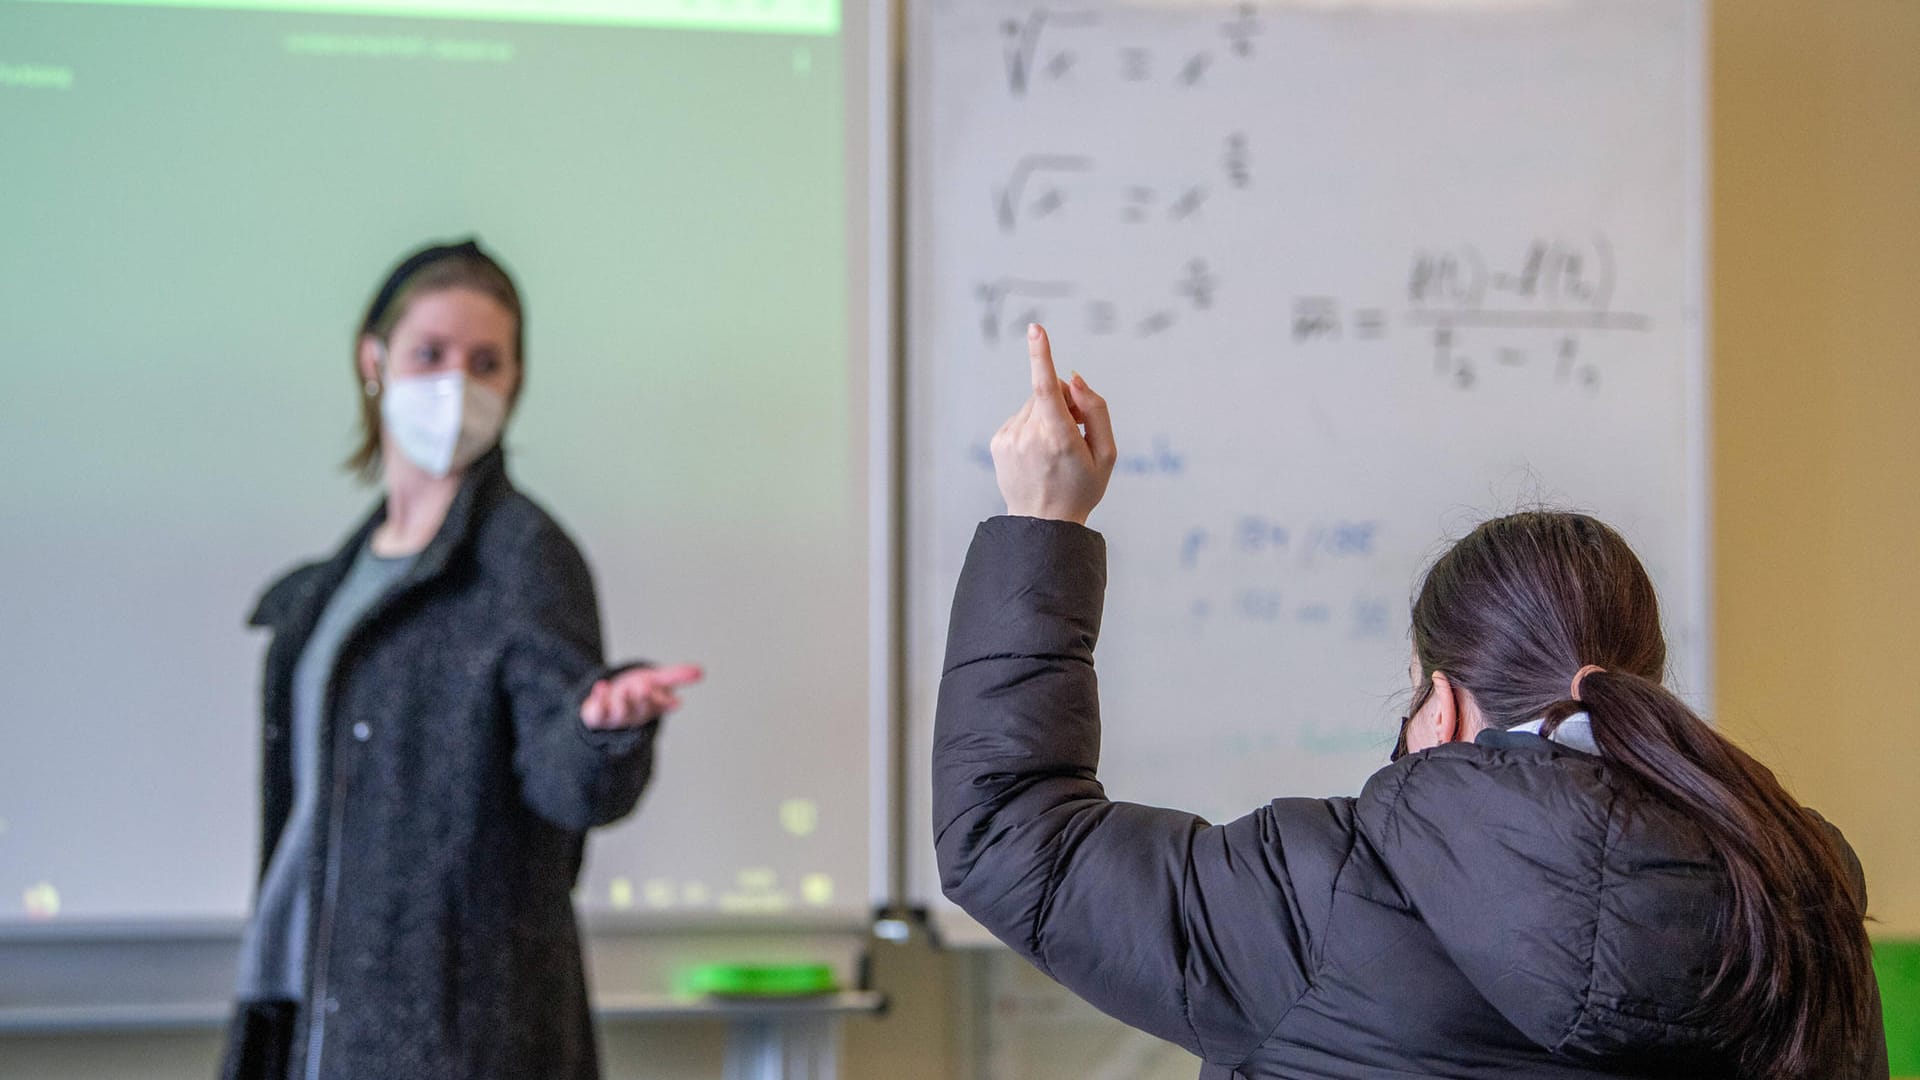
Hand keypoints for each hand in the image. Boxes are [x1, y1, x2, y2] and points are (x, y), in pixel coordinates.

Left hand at [580, 664, 703, 729]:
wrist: (606, 703)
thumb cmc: (635, 691)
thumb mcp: (657, 681)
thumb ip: (677, 676)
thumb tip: (701, 671)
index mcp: (652, 706)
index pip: (661, 704)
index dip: (665, 701)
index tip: (674, 700)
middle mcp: (635, 713)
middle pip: (641, 708)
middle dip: (643, 699)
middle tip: (644, 687)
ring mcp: (615, 715)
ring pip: (620, 711)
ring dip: (622, 701)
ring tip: (625, 689)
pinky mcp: (596, 715)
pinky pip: (596, 713)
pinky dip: (598, 700)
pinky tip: (601, 686)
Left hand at [990, 324, 1115, 524]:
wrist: (1042, 524)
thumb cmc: (1081, 488)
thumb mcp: (1107, 454)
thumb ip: (1096, 410)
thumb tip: (1074, 377)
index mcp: (1059, 439)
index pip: (1046, 389)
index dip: (1042, 356)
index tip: (1036, 330)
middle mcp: (1029, 436)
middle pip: (1048, 392)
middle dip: (1064, 402)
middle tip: (1075, 431)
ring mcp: (1010, 438)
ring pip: (1033, 404)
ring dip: (1047, 415)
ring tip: (1056, 448)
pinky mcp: (998, 441)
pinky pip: (1021, 417)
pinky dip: (1033, 426)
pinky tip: (1039, 453)